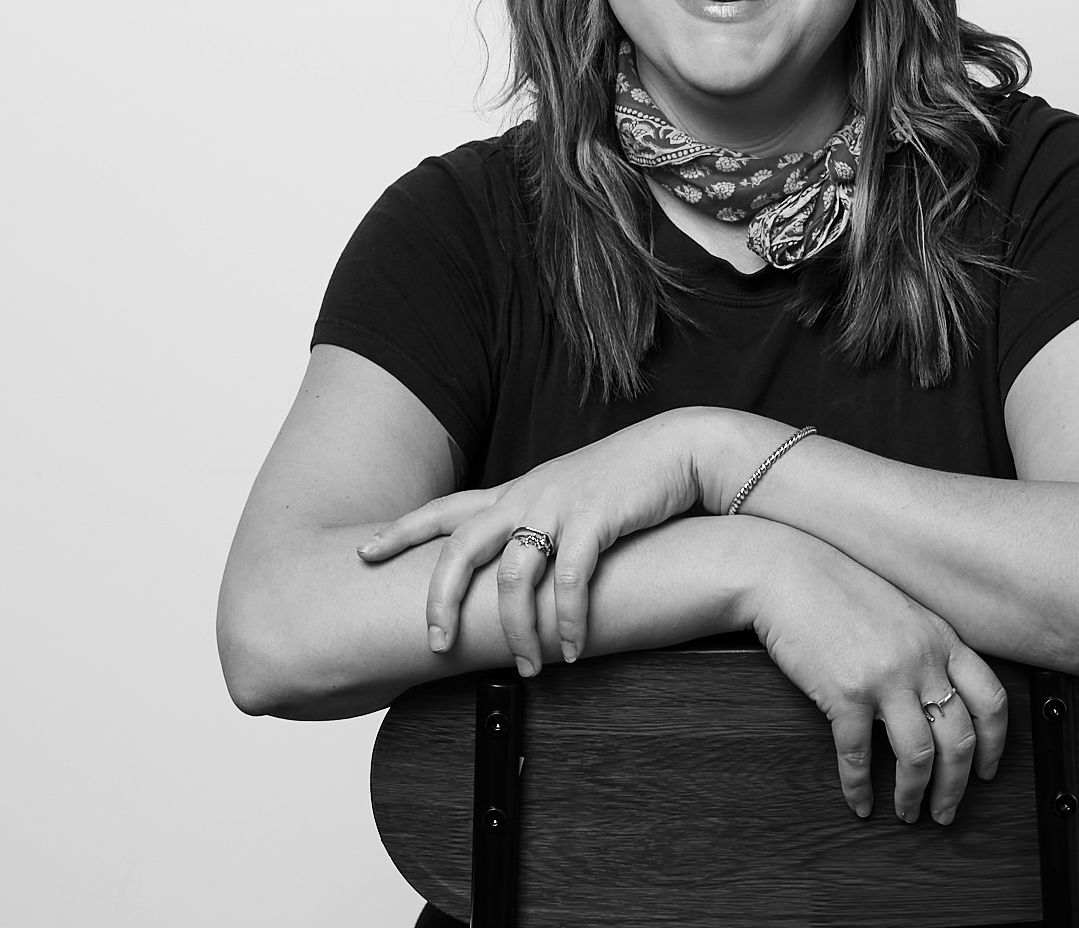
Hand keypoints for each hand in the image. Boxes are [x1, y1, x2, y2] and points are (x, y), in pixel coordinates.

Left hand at [357, 412, 702, 671]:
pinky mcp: (597, 518)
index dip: (401, 532)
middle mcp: (527, 495)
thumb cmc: (622, 481)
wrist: (676, 450)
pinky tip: (571, 650)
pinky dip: (568, 621)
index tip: (362, 553)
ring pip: (513, 574)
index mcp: (515, 492)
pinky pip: (571, 580)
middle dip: (440, 599)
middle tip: (435, 645)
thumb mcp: (565, 496)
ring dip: (515, 630)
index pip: (444, 510)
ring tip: (528, 668)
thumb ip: (534, 524)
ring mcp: (560, 505)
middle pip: (461, 547)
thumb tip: (513, 571)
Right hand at [751, 533, 1007, 824]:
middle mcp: (921, 659)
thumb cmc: (837, 587)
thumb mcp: (899, 610)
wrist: (785, 571)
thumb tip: (939, 697)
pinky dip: (859, 787)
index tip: (987, 771)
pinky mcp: (844, 694)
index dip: (994, 744)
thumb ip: (926, 647)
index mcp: (940, 638)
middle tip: (946, 811)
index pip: (990, 699)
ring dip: (915, 794)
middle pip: (958, 738)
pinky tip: (859, 801)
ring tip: (908, 812)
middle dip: (956, 786)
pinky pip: (858, 756)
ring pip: (919, 756)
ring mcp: (884, 678)